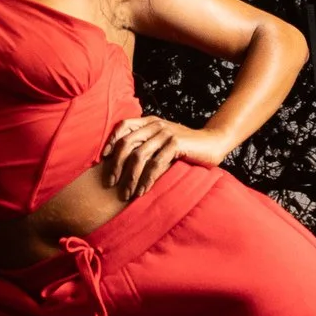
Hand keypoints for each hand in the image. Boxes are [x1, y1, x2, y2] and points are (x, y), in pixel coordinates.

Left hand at [96, 116, 232, 201]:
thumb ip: (147, 145)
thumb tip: (122, 165)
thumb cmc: (186, 146)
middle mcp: (155, 125)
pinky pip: (156, 164)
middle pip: (127, 143)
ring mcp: (165, 133)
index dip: (111, 142)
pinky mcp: (175, 143)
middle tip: (110, 183)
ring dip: (130, 177)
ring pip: (139, 156)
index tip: (103, 159)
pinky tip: (143, 191)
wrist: (213, 143)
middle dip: (116, 165)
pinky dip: (147, 179)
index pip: (123, 126)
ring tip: (126, 194)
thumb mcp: (163, 142)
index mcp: (150, 122)